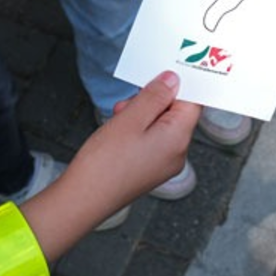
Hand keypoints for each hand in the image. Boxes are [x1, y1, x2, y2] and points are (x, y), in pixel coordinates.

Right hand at [68, 71, 199, 210]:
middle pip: (176, 114)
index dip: (178, 86)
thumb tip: (173, 80)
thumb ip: (155, 96)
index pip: (193, 103)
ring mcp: (164, 164)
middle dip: (153, 102)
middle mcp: (177, 153)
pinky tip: (117, 132)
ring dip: (142, 115)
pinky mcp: (150, 170)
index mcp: (179, 139)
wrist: (83, 200)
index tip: (160, 75)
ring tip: (119, 118)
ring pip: (161, 126)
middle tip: (128, 102)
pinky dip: (137, 131)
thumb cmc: (105, 163)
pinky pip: (152, 141)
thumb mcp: (130, 119)